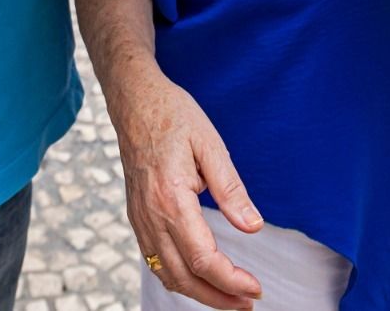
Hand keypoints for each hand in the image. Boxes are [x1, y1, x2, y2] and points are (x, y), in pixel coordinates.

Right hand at [109, 71, 263, 308]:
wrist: (134, 100)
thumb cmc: (174, 115)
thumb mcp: (211, 144)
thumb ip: (231, 190)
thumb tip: (253, 227)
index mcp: (171, 198)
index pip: (203, 258)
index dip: (231, 280)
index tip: (256, 288)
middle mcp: (150, 215)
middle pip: (183, 277)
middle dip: (218, 298)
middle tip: (248, 303)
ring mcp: (139, 217)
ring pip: (166, 274)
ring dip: (198, 294)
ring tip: (228, 299)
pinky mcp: (136, 215)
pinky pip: (154, 260)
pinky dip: (177, 278)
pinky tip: (198, 279)